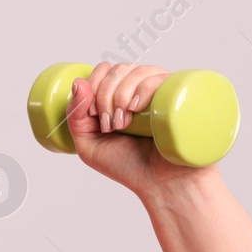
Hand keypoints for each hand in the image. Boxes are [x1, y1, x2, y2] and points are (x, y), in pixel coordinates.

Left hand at [65, 62, 219, 199]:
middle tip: (110, 126)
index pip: (103, 70)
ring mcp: (159, 90)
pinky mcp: (176, 95)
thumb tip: (77, 82)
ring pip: (134, 70)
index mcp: (119, 95)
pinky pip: (156, 77)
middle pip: (115, 69)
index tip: (95, 116)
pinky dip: (141, 89)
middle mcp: (140, 88)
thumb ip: (76, 117)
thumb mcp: (89, 145)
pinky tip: (136, 108)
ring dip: (120, 96)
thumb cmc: (129, 166)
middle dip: (104, 96)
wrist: (162, 183)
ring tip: (124, 125)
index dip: (92, 86)